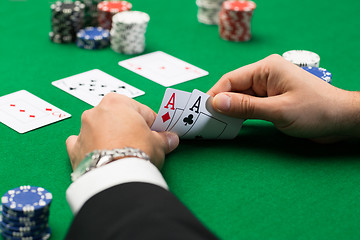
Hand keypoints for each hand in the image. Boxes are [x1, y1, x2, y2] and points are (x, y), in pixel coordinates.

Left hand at [66, 93, 178, 169]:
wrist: (115, 178)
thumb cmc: (137, 152)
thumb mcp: (158, 144)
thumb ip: (164, 139)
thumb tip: (171, 139)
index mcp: (117, 102)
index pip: (142, 112)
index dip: (152, 124)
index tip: (157, 134)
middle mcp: (96, 112)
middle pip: (119, 119)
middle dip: (129, 129)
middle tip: (141, 145)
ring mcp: (83, 130)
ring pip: (100, 129)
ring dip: (109, 137)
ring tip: (122, 154)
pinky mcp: (74, 149)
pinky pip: (83, 144)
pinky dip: (90, 148)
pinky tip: (101, 156)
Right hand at [208, 54, 359, 138]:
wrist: (341, 121)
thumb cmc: (315, 111)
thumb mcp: (278, 110)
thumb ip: (246, 107)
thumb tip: (217, 102)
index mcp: (266, 68)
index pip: (232, 79)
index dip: (215, 94)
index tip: (203, 111)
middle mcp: (265, 75)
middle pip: (234, 88)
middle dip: (221, 104)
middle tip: (207, 120)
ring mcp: (268, 88)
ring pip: (241, 97)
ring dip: (230, 110)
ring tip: (216, 124)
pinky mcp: (272, 99)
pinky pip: (250, 105)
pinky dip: (241, 113)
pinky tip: (232, 123)